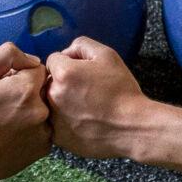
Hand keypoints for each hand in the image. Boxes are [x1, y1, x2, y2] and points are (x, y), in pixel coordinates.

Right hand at [0, 43, 51, 181]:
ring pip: (45, 109)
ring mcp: (45, 132)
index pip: (38, 68)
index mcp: (26, 89)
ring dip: (31, 110)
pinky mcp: (44, 148)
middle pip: (43, 89)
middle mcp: (41, 110)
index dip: (20, 74)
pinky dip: (33, 128)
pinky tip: (12, 134)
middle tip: (3, 104)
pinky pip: (44, 128)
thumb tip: (33, 59)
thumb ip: (6, 55)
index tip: (4, 86)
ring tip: (6, 121)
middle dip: (27, 92)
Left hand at [44, 37, 150, 159]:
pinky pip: (54, 124)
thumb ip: (82, 45)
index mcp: (63, 73)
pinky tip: (83, 122)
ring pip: (50, 103)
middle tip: (86, 91)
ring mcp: (53, 118)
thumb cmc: (122, 90)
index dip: (69, 63)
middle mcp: (52, 95)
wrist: (132, 127)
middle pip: (49, 82)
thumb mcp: (108, 55)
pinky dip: (64, 122)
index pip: (53, 60)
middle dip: (63, 83)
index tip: (83, 73)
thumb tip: (67, 53)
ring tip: (85, 108)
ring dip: (61, 102)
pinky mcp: (57, 137)